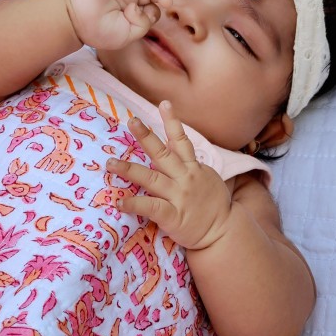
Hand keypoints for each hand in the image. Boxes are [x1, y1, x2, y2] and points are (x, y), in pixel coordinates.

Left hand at [106, 101, 231, 249]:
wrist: (224, 232)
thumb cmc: (214, 205)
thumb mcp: (208, 177)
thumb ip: (191, 163)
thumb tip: (177, 146)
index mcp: (193, 168)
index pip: (182, 140)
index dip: (173, 121)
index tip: (163, 103)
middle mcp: (185, 178)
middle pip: (163, 154)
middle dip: (146, 137)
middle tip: (131, 121)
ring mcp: (179, 196)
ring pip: (151, 179)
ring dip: (130, 170)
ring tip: (110, 163)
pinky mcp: (173, 216)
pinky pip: (151, 207)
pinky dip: (134, 204)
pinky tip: (119, 201)